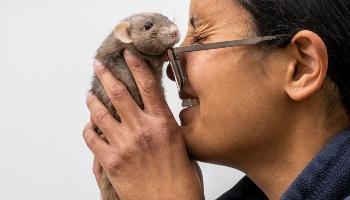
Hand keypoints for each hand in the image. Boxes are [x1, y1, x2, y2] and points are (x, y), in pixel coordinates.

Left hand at [83, 50, 203, 199]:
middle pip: (119, 93)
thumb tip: (155, 118)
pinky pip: (91, 139)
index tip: (128, 54)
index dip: (136, 66)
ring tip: (89, 95)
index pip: (147, 86)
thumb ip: (166, 127)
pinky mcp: (111, 161)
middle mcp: (142, 129)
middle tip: (98, 65)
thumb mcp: (182, 145)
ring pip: (100, 113)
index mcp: (163, 123)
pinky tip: (90, 127)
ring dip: (92, 102)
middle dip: (106, 75)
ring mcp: (124, 144)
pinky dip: (88, 130)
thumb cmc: (181, 180)